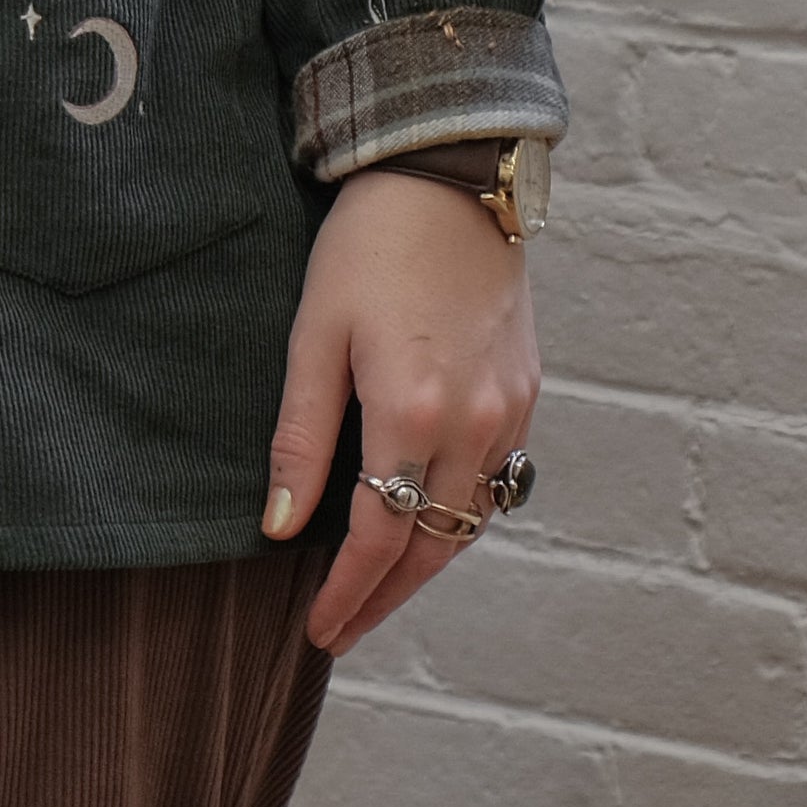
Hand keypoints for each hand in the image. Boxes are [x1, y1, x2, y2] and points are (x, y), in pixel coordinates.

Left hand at [263, 166, 539, 654]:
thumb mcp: (313, 333)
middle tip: (343, 629)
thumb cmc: (366, 246)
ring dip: (426, 560)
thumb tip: (279, 527)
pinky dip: (460, 512)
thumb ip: (300, 436)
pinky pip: (497, 480)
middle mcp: (474, 426)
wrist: (446, 177)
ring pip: (471, 520)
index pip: (380, 538)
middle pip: (433, 545)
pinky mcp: (526, 391)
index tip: (318, 629)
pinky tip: (427, 516)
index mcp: (412, 413)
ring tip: (377, 586)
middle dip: (387, 598)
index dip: (347, 593)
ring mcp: (510, 412)